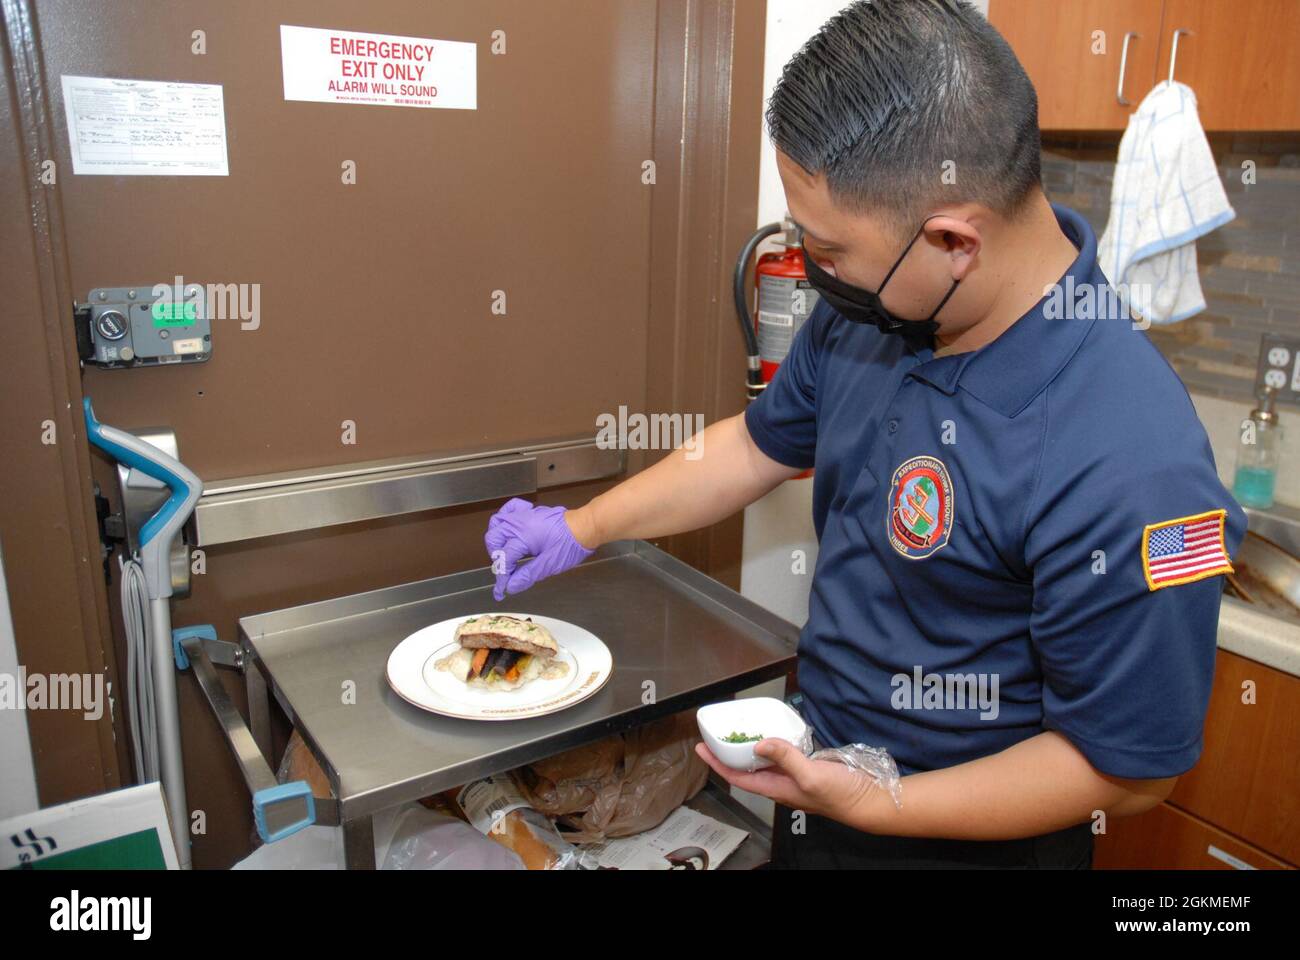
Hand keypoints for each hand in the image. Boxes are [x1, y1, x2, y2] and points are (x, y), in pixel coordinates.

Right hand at [484, 498, 594, 601]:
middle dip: (496, 556)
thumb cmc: (571, 545)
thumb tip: (510, 586)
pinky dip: (505, 518)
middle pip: (493, 538)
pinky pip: (510, 509)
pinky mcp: (530, 512)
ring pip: (497, 522)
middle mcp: (519, 523)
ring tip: (505, 551)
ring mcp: (523, 515)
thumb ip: (527, 575)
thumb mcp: (549, 564)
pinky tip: (511, 529)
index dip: (503, 576)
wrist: (585, 527)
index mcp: (523, 536)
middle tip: (506, 569)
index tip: (502, 590)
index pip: (504, 558)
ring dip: (496, 538)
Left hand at [694, 738, 881, 822]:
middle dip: (729, 753)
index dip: (717, 763)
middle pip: (747, 768)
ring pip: (764, 761)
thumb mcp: (810, 775)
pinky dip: (773, 743)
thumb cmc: (840, 794)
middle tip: (716, 734)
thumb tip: (758, 743)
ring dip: (749, 747)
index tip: (700, 748)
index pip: (737, 777)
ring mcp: (794, 776)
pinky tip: (773, 732)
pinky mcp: (808, 767)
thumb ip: (785, 757)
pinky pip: (783, 754)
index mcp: (776, 789)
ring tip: (737, 731)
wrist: (869, 799)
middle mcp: (781, 783)